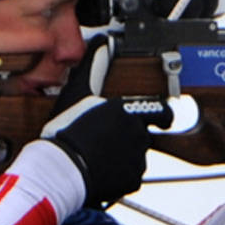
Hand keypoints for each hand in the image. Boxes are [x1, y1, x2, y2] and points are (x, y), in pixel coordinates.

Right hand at [41, 36, 170, 205]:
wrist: (61, 169)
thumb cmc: (67, 131)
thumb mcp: (77, 93)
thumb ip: (93, 67)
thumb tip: (101, 43)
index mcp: (128, 111)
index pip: (163, 112)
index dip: (162, 115)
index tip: (161, 119)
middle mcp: (138, 135)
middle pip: (143, 135)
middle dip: (128, 137)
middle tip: (105, 140)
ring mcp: (137, 160)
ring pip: (136, 157)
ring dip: (123, 156)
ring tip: (97, 156)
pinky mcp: (132, 182)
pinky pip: (129, 177)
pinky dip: (118, 176)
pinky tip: (99, 170)